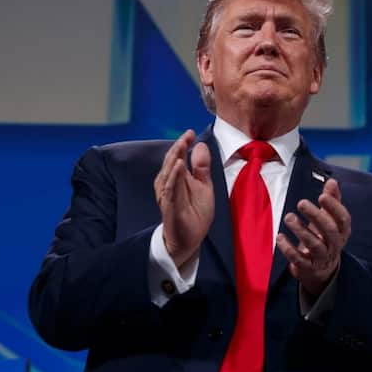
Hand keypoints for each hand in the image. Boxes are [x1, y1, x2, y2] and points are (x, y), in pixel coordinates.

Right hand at [154, 130, 213, 267]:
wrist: (189, 239)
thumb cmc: (194, 212)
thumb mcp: (204, 186)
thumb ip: (202, 167)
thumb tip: (201, 145)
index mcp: (177, 178)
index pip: (177, 157)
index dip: (182, 144)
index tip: (189, 132)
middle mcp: (168, 185)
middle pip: (171, 163)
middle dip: (177, 148)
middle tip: (186, 136)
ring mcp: (168, 196)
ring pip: (168, 174)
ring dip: (174, 159)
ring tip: (180, 146)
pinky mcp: (170, 207)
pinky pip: (170, 190)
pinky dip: (174, 178)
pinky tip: (179, 167)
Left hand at [278, 177, 350, 297]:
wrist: (322, 270)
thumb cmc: (325, 238)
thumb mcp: (330, 219)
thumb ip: (332, 200)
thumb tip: (332, 181)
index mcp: (342, 231)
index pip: (343, 218)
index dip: (334, 207)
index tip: (322, 196)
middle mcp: (335, 244)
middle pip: (329, 230)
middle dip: (316, 216)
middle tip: (301, 203)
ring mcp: (322, 257)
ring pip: (314, 245)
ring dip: (301, 230)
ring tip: (289, 217)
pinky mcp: (308, 267)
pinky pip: (298, 259)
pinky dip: (288, 248)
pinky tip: (280, 237)